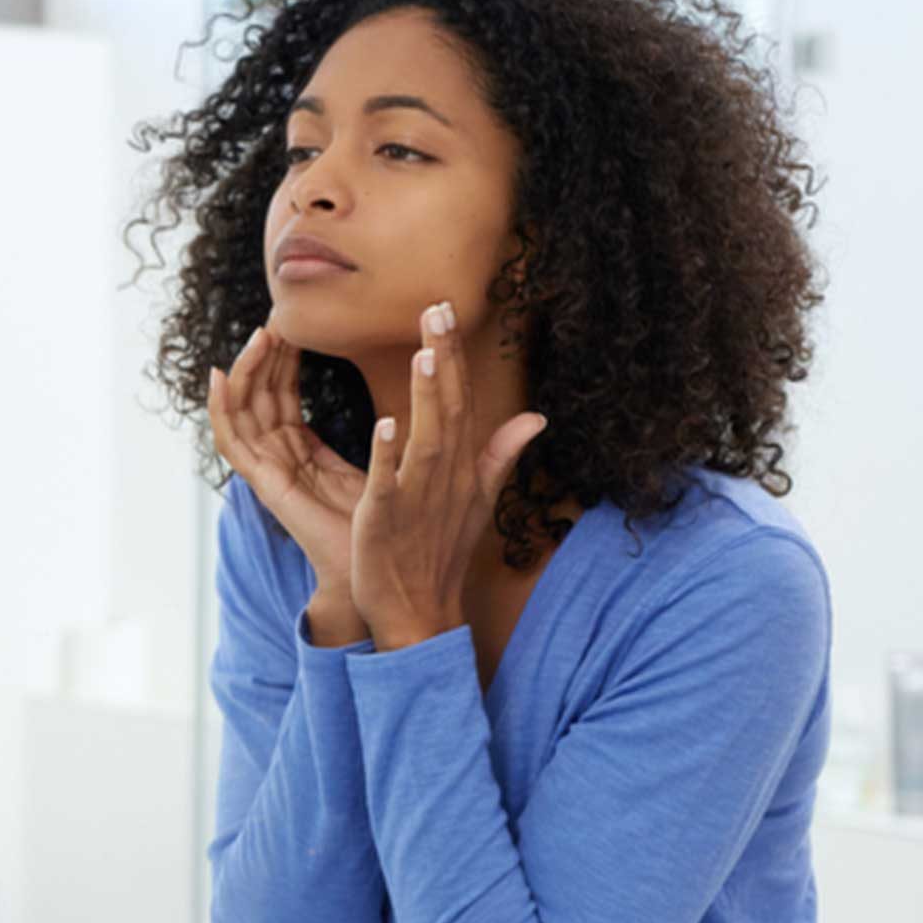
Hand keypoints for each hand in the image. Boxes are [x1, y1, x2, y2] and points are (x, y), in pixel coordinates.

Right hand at [208, 327, 367, 638]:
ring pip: (243, 412)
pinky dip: (220, 409)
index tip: (294, 323)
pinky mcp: (267, 487)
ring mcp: (270, 474)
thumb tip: (416, 396)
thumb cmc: (393, 528)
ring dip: (247, 371)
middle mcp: (281, 461)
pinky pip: (232, 443)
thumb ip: (394, 430)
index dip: (284, 360)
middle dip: (265, 356)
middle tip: (276, 316)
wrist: (392, 578)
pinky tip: (220, 376)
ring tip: (260, 335)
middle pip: (260, 398)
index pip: (283, 397)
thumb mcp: (394, 463)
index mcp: (304, 455)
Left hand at [349, 302, 545, 650]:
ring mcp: (418, 500)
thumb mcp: (477, 499)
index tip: (446, 308)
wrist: (420, 614)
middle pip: (448, 409)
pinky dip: (388, 458)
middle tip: (437, 308)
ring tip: (423, 352)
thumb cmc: (441, 553)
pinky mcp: (386, 523)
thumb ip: (501, 455)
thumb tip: (538, 416)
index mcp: (459, 467)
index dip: (454, 356)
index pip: (460, 401)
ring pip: (427, 441)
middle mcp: (444, 478)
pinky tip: (385, 425)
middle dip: (444, 359)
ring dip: (426, 397)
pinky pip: (389, 486)